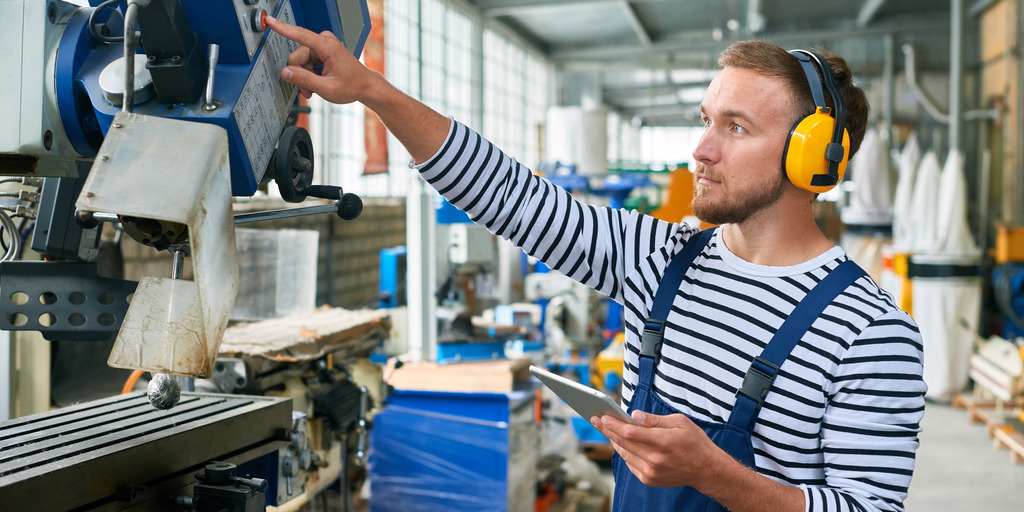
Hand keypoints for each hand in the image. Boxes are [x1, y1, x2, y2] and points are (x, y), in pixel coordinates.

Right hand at [265, 15, 381, 103]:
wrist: (364, 86)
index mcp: (327, 47)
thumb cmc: (352, 86)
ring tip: (314, 89)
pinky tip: (316, 82)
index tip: (270, 20)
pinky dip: (308, 74)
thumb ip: (304, 79)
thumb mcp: (327, 88)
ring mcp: (322, 46)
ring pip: (300, 62)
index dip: (282, 28)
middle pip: (297, 57)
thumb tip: (285, 72)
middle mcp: (324, 42)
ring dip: (304, 77)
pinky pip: (305, 62)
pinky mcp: (321, 51)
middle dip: (299, 75)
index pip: (300, 34)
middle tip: (307, 90)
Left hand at [592, 410, 720, 488]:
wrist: (705, 469)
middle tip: (595, 419)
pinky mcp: (648, 479)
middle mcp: (654, 459)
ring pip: (624, 453)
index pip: (631, 433)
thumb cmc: (694, 442)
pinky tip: (619, 441)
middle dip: (607, 430)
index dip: (614, 424)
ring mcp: (650, 472)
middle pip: (623, 442)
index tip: (602, 416)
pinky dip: (623, 451)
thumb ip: (654, 420)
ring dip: (613, 440)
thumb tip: (633, 415)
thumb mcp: (679, 422)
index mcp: (663, 442)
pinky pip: (629, 463)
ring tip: (604, 427)